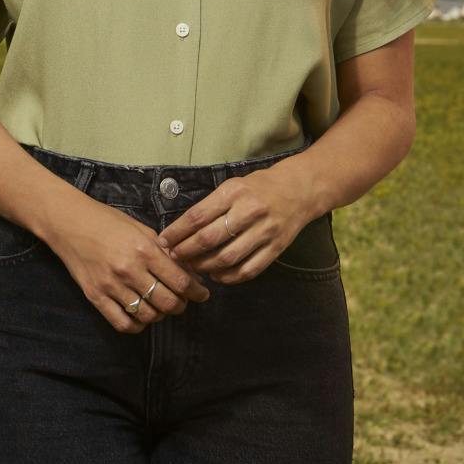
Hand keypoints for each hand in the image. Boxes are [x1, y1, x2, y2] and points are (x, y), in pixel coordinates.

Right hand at [49, 201, 211, 333]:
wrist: (68, 223)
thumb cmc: (106, 221)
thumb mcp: (140, 229)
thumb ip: (164, 251)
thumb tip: (188, 273)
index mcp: (143, 250)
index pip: (180, 281)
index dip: (197, 292)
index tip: (202, 294)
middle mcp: (129, 270)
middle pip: (168, 303)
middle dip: (181, 305)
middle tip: (182, 300)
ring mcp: (111, 286)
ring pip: (148, 316)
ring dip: (160, 314)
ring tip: (160, 305)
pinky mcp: (95, 297)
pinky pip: (123, 324)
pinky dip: (137, 325)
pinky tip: (140, 315)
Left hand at [157, 164, 317, 284]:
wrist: (300, 190)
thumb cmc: (258, 187)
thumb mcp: (232, 186)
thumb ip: (210, 206)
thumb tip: (180, 231)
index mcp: (233, 192)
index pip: (197, 216)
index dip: (176, 232)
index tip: (163, 241)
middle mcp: (249, 211)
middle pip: (209, 239)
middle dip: (186, 251)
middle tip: (174, 257)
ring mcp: (264, 232)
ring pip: (227, 258)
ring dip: (204, 266)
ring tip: (192, 267)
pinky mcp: (276, 249)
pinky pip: (248, 270)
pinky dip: (228, 277)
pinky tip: (216, 275)